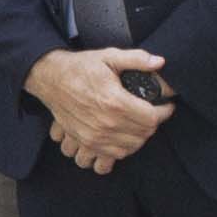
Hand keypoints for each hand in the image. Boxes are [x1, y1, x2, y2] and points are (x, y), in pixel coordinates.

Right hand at [25, 46, 167, 172]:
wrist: (50, 78)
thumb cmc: (80, 68)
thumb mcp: (109, 56)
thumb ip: (136, 59)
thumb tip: (159, 62)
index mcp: (115, 102)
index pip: (152, 118)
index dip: (164, 111)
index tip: (166, 106)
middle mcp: (106, 124)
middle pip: (144, 134)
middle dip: (152, 124)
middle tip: (150, 113)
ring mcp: (94, 137)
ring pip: (130, 149)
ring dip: (138, 139)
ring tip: (136, 126)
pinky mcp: (85, 143)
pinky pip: (108, 160)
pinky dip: (118, 154)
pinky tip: (119, 141)